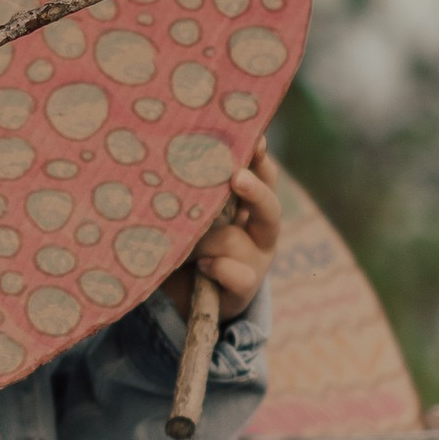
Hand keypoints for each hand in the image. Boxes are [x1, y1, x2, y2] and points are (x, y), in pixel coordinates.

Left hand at [188, 138, 280, 323]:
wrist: (187, 299)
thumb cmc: (187, 246)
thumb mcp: (190, 216)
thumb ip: (191, 193)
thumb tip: (169, 158)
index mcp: (251, 206)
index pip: (263, 175)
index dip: (260, 158)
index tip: (255, 140)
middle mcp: (260, 231)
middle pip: (269, 206)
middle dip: (254, 191)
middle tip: (237, 178)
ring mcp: (256, 261)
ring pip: (234, 239)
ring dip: (203, 240)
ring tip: (182, 243)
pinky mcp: (245, 288)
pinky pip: (236, 274)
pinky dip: (218, 268)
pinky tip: (204, 266)